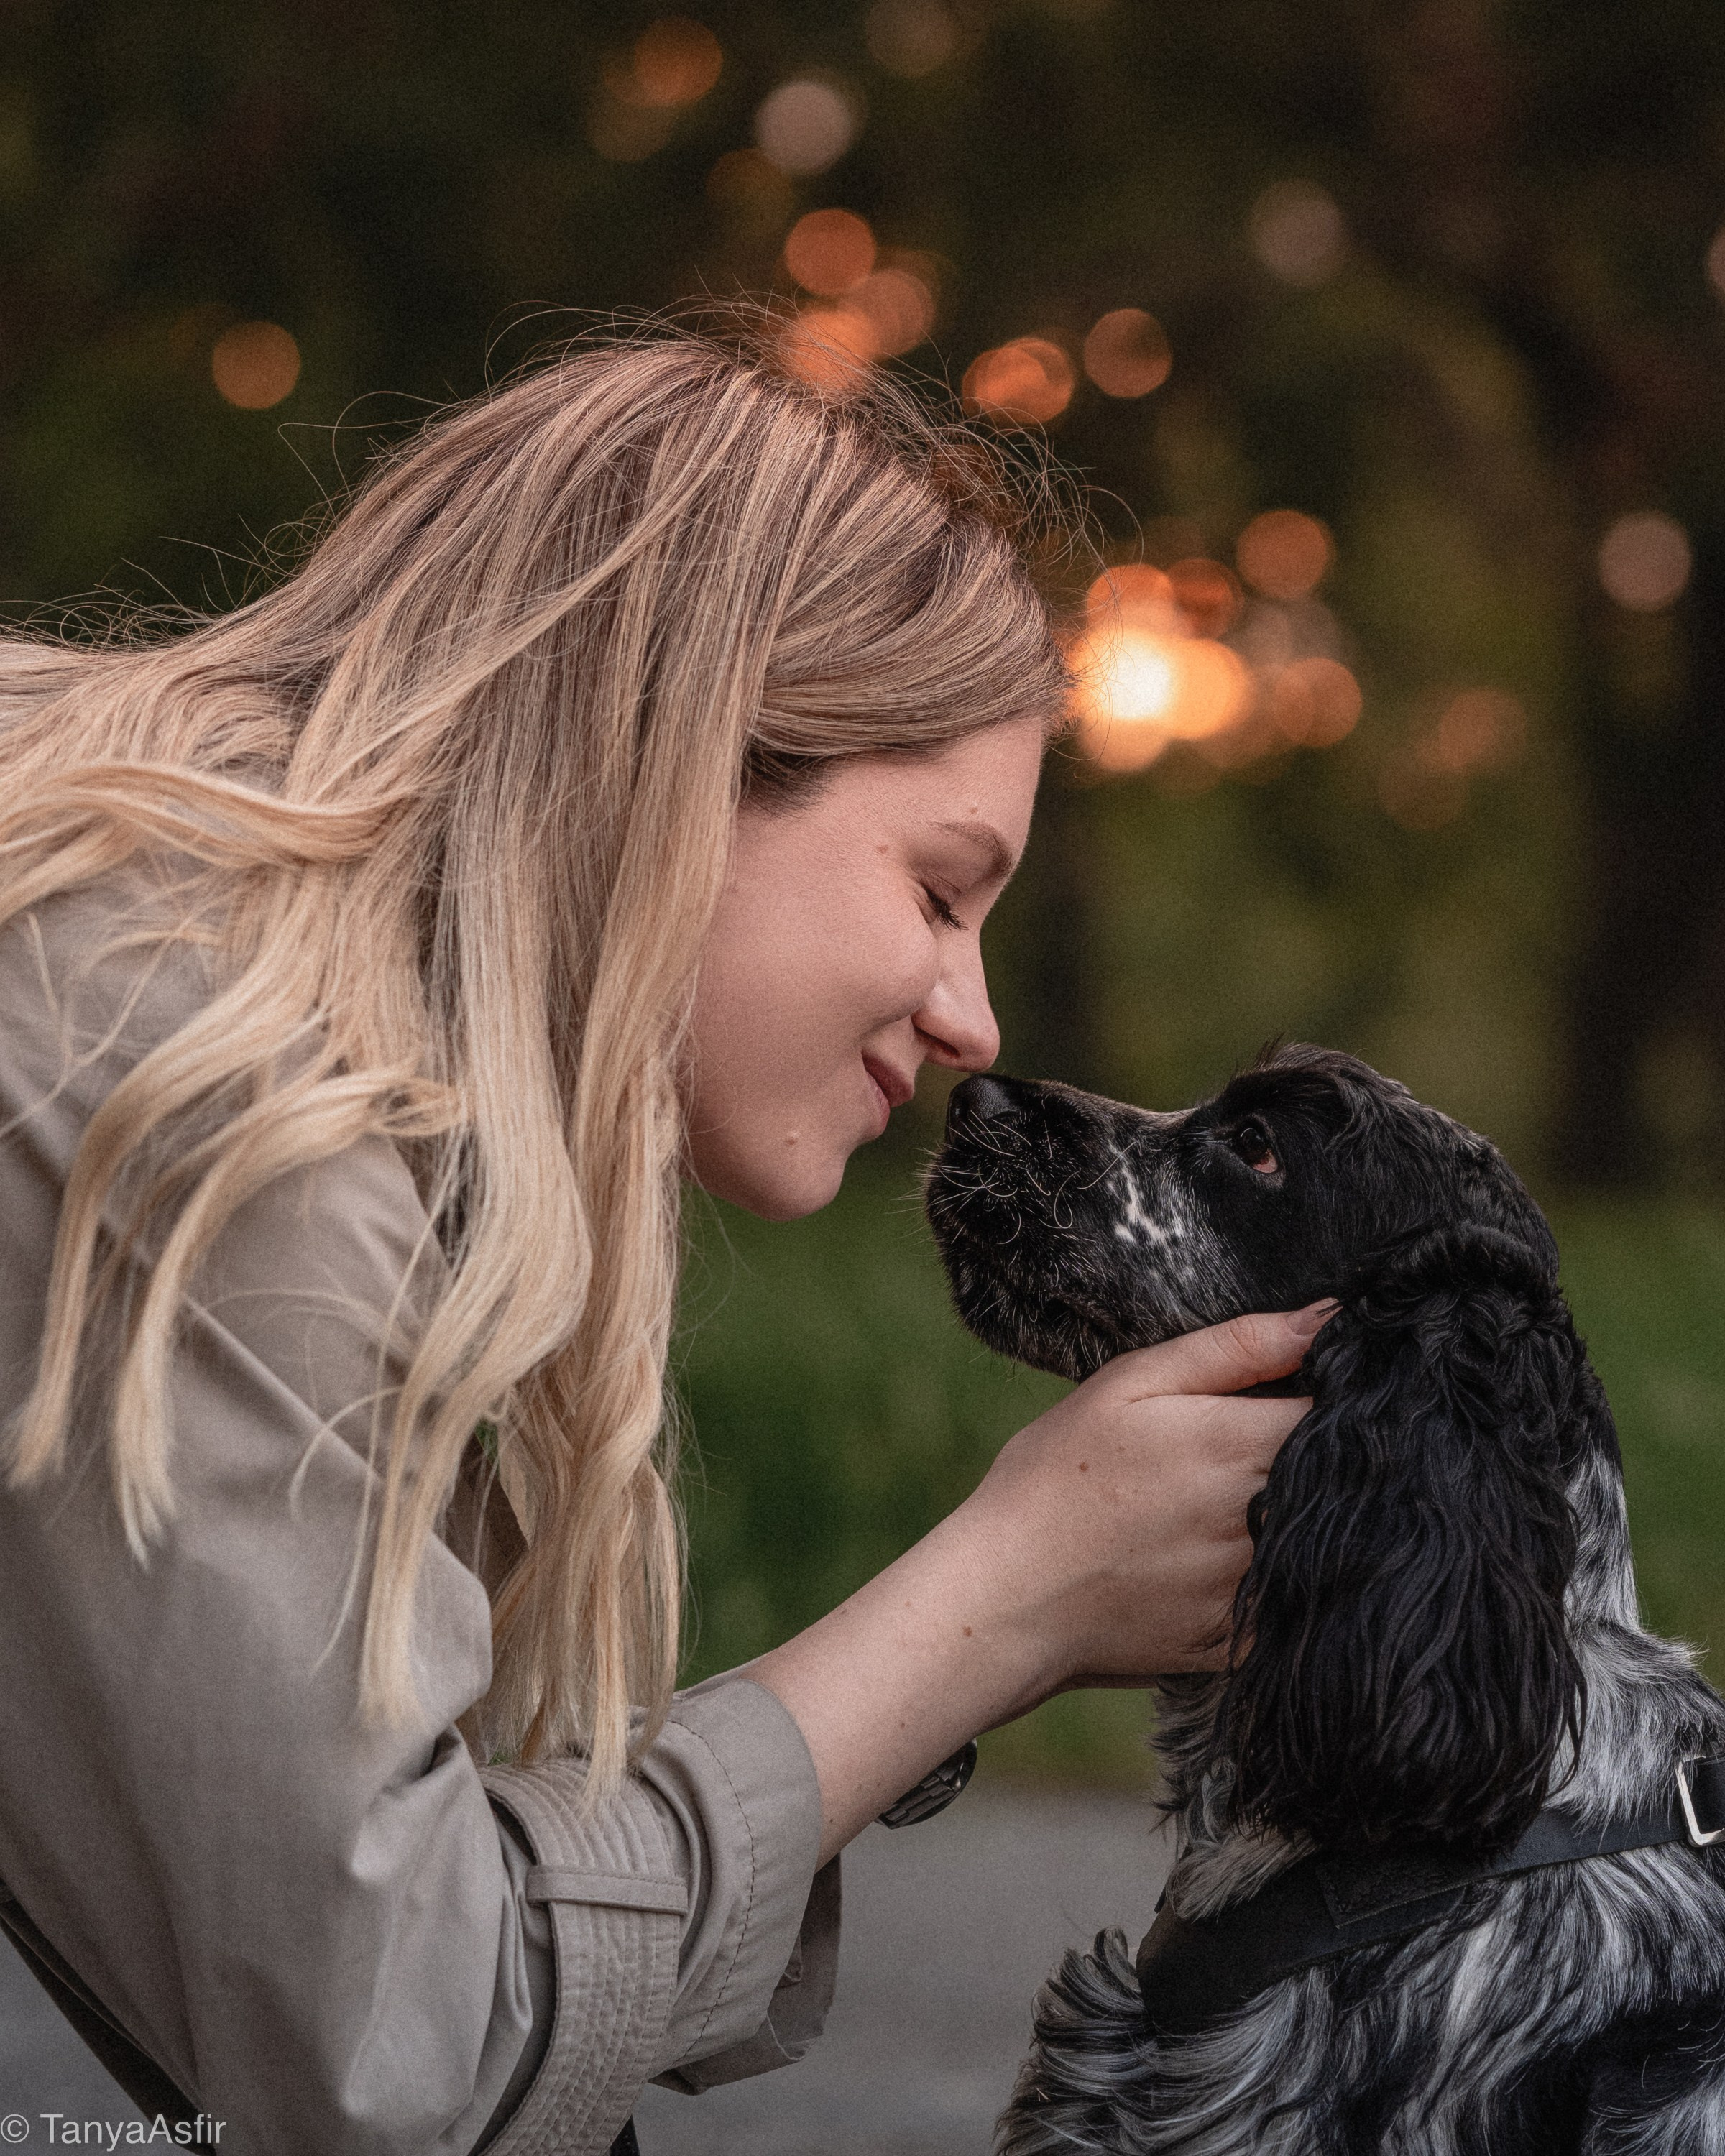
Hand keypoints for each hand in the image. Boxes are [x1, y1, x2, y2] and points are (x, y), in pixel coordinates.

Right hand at [960, 1309, 1324, 1698]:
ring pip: (1321, 1540)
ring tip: (1226, 1505)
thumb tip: (1327, 1317)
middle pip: (1342, 1478)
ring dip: (1302, 1517)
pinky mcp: (1240, 1643)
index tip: (1300, 1394)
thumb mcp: (1130, 1384)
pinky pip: (1292, 1605)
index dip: (1336, 1397)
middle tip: (1254, 1451)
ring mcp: (1253, 1588)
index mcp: (1238, 1445)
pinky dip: (1278, 1582)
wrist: (1004, 1597)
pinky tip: (1216, 1563)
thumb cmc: (1055, 1477)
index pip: (1340, 1412)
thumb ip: (1234, 1348)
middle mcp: (1260, 1519)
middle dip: (1323, 1457)